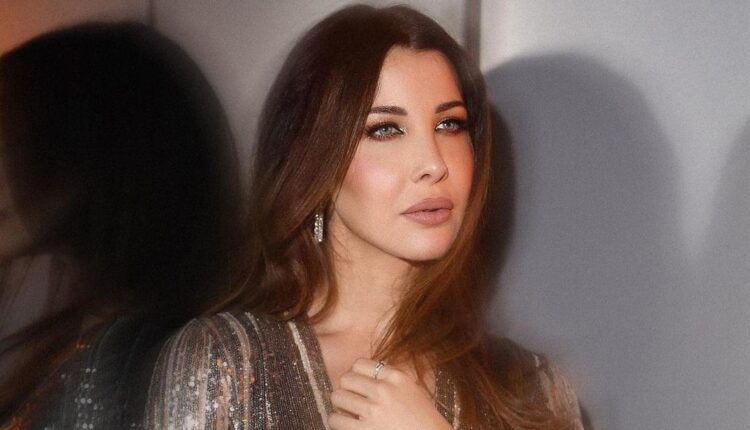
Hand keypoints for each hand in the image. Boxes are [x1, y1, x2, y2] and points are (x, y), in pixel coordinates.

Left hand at [328, 358, 452, 429]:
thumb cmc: (422, 419)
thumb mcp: (411, 389)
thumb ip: (390, 379)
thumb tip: (362, 374)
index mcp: (396, 377)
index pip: (360, 364)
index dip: (355, 375)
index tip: (357, 385)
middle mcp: (383, 390)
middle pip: (346, 378)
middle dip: (346, 389)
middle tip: (351, 399)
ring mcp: (373, 411)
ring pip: (337, 397)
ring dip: (340, 405)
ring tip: (347, 412)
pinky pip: (335, 419)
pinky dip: (337, 421)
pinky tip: (347, 424)